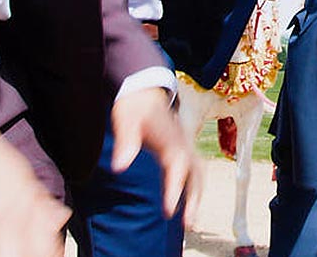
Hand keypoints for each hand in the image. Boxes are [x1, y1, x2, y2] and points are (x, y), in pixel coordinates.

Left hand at [111, 87, 199, 217]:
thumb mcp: (125, 121)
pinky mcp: (182, 150)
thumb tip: (119, 167)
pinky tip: (188, 204)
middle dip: (193, 201)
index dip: (174, 191)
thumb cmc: (133, 107)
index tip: (168, 211)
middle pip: (195, 177)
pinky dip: (195, 189)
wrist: (144, 90)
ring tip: (190, 223)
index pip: (176, 169)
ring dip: (196, 198)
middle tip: (188, 225)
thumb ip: (125, 144)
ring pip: (198, 176)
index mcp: (171, 140)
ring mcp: (185, 147)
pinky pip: (194, 173)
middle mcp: (183, 146)